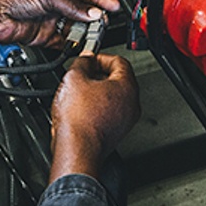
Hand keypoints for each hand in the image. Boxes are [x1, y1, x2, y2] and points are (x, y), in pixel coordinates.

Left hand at [0, 0, 119, 47]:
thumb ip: (71, 6)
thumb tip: (92, 12)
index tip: (113, 4)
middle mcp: (52, 1)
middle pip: (80, 11)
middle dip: (92, 18)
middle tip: (103, 23)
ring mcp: (47, 19)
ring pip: (72, 28)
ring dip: (83, 33)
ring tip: (92, 36)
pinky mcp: (42, 36)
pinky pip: (61, 42)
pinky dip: (70, 45)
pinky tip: (78, 46)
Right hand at [50, 53, 139, 181]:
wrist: (76, 149)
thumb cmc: (79, 120)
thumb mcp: (73, 78)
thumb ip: (82, 62)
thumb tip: (85, 59)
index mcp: (127, 87)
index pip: (119, 61)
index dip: (100, 57)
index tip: (88, 59)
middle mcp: (131, 104)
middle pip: (117, 79)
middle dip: (97, 74)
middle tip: (81, 74)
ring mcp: (125, 120)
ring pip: (111, 97)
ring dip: (95, 91)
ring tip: (77, 92)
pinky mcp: (115, 132)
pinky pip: (107, 112)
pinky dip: (95, 107)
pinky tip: (79, 109)